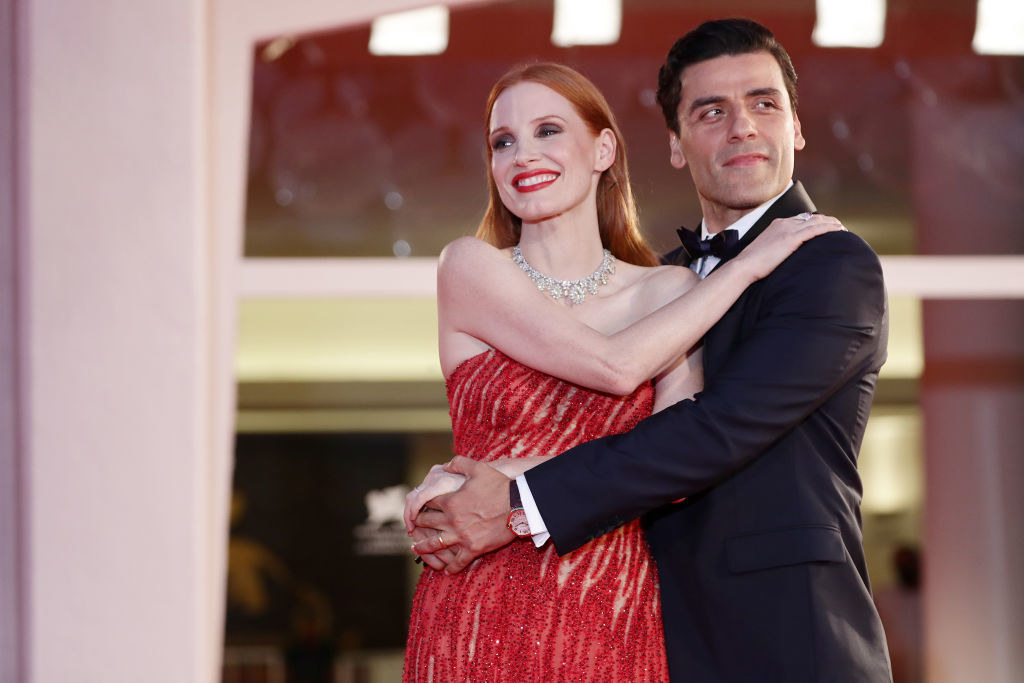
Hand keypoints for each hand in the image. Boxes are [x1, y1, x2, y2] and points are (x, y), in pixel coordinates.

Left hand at [411, 456, 515, 572]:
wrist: (519, 505)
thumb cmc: (500, 486)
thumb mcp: (478, 468)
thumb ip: (459, 463)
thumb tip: (446, 465)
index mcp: (451, 501)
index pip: (428, 503)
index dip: (421, 504)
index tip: (418, 507)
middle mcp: (452, 520)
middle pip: (427, 523)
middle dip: (417, 524)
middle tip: (412, 527)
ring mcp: (461, 536)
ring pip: (435, 544)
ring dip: (423, 547)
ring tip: (416, 548)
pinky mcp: (474, 548)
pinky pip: (458, 561)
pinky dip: (451, 567)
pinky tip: (446, 570)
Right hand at [734, 212, 844, 279]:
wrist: (744, 266)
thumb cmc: (753, 263)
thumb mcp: (767, 251)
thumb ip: (778, 247)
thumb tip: (785, 254)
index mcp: (777, 224)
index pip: (801, 219)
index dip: (816, 221)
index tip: (825, 226)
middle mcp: (784, 223)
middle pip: (811, 217)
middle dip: (827, 221)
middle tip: (839, 227)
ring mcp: (788, 229)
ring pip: (816, 221)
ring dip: (831, 224)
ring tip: (842, 229)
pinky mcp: (792, 238)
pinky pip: (815, 230)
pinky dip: (829, 229)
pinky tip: (838, 231)